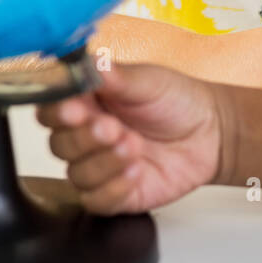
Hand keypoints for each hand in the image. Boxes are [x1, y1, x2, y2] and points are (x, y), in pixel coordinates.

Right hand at [36, 61, 224, 213]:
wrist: (210, 131)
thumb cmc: (176, 100)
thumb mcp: (148, 81)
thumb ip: (117, 77)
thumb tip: (92, 63)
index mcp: (85, 102)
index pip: (51, 110)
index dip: (57, 112)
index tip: (74, 109)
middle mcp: (85, 136)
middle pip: (59, 144)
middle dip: (84, 138)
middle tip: (112, 128)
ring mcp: (98, 166)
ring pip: (77, 174)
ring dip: (104, 161)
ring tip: (134, 145)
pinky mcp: (114, 194)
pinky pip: (96, 200)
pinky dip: (114, 186)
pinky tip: (137, 170)